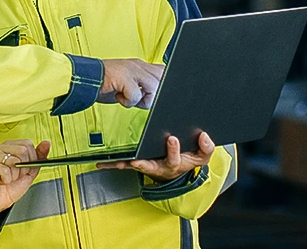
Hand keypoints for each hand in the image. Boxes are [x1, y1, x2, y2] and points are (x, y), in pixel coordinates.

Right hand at [0, 140, 50, 216]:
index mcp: (10, 146)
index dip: (30, 159)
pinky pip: (5, 170)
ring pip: (14, 161)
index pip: (27, 144)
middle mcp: (0, 147)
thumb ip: (39, 157)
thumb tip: (47, 143)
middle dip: (23, 168)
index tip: (24, 168)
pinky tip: (0, 180)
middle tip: (14, 175)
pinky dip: (6, 179)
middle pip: (22, 151)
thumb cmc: (10, 188)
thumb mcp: (30, 172)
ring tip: (6, 178)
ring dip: (14, 175)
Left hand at [96, 131, 214, 181]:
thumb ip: (206, 147)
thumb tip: (204, 136)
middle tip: (138, 160)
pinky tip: (100, 162)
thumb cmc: (187, 160)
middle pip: (152, 166)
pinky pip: (124, 164)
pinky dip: (112, 163)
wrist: (177, 170)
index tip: (172, 138)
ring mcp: (147, 166)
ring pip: (134, 166)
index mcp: (175, 163)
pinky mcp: (137, 164)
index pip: (175, 158)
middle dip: (145, 164)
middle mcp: (159, 167)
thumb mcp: (201, 156)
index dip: (174, 150)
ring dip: (124, 165)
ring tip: (115, 163)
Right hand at [98, 59, 163, 107]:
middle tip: (139, 97)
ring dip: (142, 100)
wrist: (83, 79)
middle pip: (163, 78)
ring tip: (128, 98)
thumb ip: (142, 85)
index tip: (150, 93)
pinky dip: (128, 102)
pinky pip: (136, 95)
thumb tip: (155, 96)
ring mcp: (131, 70)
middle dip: (154, 94)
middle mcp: (137, 65)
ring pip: (154, 87)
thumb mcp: (127, 82)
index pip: (163, 70)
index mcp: (139, 65)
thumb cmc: (103, 84)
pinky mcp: (124, 77)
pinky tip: (119, 97)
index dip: (163, 83)